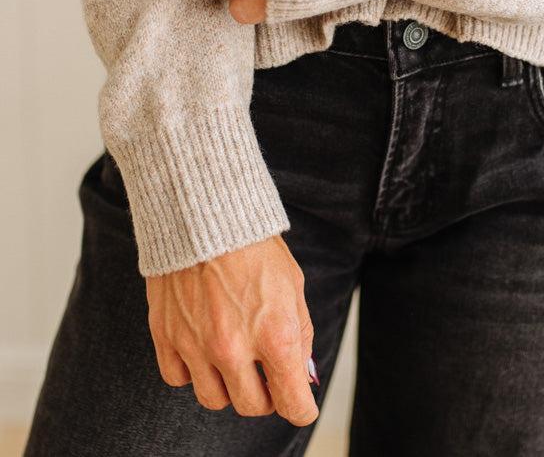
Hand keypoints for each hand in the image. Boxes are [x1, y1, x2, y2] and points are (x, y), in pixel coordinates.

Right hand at [146, 235, 318, 423]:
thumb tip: (300, 374)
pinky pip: (179, 379)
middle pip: (252, 406)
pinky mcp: (166, 336)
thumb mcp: (293, 286)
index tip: (299, 402)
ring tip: (233, 356)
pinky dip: (192, 370)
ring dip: (227, 385)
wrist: (206, 214)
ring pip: (214, 399)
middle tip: (265, 372)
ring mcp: (196, 345)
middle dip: (264, 394)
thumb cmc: (254, 246)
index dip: (300, 406)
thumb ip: (299, 334)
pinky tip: (202, 346)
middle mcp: (234, 348)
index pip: (293, 403)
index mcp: (274, 335)